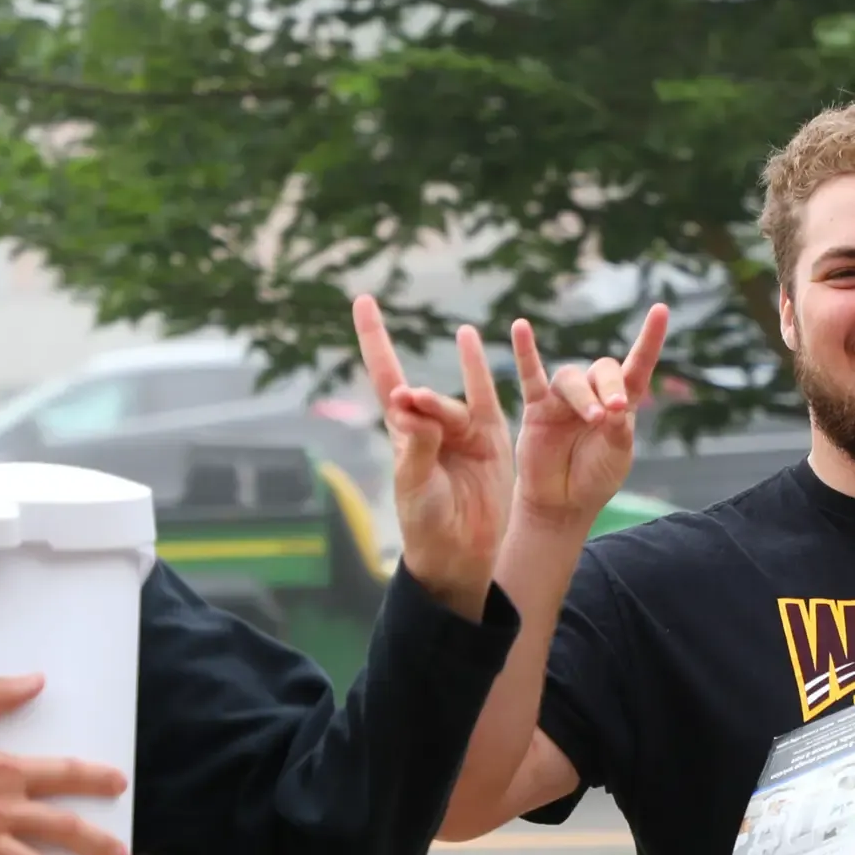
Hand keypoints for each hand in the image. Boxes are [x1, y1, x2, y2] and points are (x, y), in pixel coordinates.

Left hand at [354, 294, 512, 618]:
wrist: (462, 553)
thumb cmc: (426, 523)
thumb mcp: (414, 486)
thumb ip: (415, 444)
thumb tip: (412, 402)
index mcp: (403, 435)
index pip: (386, 377)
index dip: (375, 340)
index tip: (364, 301)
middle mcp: (430, 426)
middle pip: (421, 398)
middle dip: (418, 402)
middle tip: (410, 409)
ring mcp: (461, 431)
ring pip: (452, 405)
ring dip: (442, 407)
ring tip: (430, 416)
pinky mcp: (490, 438)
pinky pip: (484, 397)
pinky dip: (475, 368)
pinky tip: (468, 338)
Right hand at [509, 305, 669, 524]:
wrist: (563, 502)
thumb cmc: (595, 477)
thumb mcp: (617, 458)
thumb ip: (619, 433)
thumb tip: (614, 408)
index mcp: (621, 403)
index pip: (638, 365)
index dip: (650, 339)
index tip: (661, 310)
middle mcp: (594, 393)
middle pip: (603, 370)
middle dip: (610, 386)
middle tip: (613, 411)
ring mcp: (564, 399)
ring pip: (570, 378)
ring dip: (583, 395)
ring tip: (593, 418)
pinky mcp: (537, 408)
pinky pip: (530, 375)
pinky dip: (525, 351)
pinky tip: (520, 328)